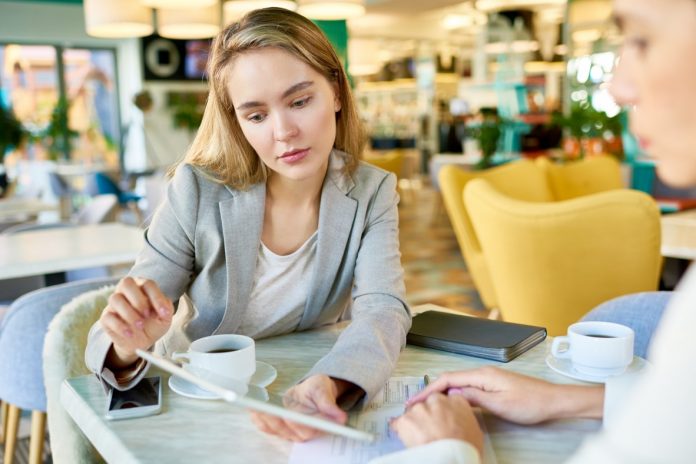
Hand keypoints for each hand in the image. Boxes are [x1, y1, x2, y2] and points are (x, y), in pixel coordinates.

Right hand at [100, 277, 173, 368]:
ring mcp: (114, 304)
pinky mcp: (106, 317)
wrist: (140, 342)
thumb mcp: (165, 318)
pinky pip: (108, 316)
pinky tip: (130, 334)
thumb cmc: (153, 324)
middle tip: (146, 315)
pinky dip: (120, 326)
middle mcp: (126, 291)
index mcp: (142, 287)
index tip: (164, 313)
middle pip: (126, 283)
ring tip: (140, 326)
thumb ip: (167, 308)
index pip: (148, 284)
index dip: (157, 297)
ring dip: (129, 314)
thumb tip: (164, 305)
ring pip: (115, 298)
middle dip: (138, 300)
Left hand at [249, 375, 348, 441]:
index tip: (287, 416)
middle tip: (264, 409)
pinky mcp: (279, 427)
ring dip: (263, 419)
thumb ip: (329, 404)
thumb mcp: (324, 390)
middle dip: (274, 420)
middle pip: (286, 430)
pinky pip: (267, 427)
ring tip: (254, 406)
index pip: (306, 430)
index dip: (296, 424)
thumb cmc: (318, 391)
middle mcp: (303, 432)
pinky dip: (258, 419)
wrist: (311, 392)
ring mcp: (289, 431)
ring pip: (275, 429)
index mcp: (316, 426)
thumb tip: (340, 418)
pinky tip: (252, 410)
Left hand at [391, 393, 482, 454]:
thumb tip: (457, 418)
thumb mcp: (474, 430)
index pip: (447, 399)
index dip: (443, 410)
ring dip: (415, 421)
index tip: (442, 419)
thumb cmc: (465, 449)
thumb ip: (464, 417)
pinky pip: (399, 422)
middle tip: (430, 428)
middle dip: (428, 413)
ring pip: (414, 411)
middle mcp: (437, 400)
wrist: (449, 459)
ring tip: (419, 437)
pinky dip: (401, 429)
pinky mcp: (406, 419)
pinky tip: (406, 438)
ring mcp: (420, 408)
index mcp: (457, 401)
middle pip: (429, 401)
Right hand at [408, 367, 603, 424]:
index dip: (429, 390)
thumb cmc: (531, 403)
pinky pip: (467, 388)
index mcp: (482, 375)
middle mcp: (483, 373)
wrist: (553, 401)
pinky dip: (454, 394)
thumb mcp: (500, 404)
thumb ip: (474, 398)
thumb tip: (452, 394)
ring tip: (428, 405)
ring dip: (441, 393)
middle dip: (431, 391)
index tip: (416, 400)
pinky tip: (450, 403)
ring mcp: (488, 379)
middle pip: (449, 380)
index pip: (448, 379)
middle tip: (416, 404)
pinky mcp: (493, 385)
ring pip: (457, 384)